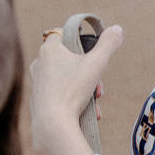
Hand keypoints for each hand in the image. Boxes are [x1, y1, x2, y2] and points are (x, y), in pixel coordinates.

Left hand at [30, 25, 123, 154]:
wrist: (52, 125)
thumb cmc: (72, 91)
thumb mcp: (97, 63)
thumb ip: (109, 43)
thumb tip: (117, 28)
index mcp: (49, 50)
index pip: (62, 33)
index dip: (79, 40)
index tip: (91, 52)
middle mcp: (39, 64)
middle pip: (69, 59)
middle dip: (89, 71)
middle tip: (99, 85)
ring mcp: (37, 83)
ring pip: (67, 78)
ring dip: (85, 87)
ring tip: (96, 101)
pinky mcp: (38, 101)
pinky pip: (61, 94)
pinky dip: (75, 99)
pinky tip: (87, 112)